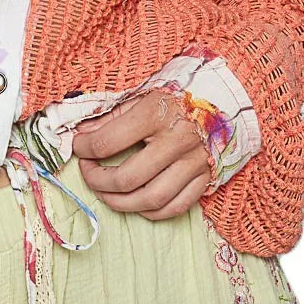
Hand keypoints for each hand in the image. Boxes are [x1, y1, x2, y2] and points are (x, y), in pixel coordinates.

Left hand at [72, 89, 212, 219]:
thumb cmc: (177, 93)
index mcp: (156, 113)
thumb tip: (82, 133)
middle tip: (87, 172)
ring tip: (106, 193)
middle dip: (98, 181)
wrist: (225, 96)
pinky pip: (176, 207)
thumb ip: (111, 114)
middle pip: (128, 178)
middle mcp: (177, 141)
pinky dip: (152, 211)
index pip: (108, 141)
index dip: (85, 148)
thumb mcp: (142, 93)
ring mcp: (194, 163)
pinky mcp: (206, 178)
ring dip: (121, 203)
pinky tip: (136, 201)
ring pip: (151, 200)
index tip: (78, 146)